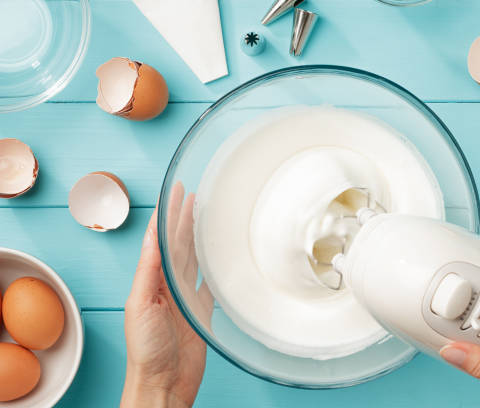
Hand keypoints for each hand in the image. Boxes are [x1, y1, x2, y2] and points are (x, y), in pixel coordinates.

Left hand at [121, 183, 211, 407]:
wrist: (163, 383)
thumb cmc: (146, 349)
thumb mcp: (141, 303)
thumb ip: (149, 269)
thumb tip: (154, 236)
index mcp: (150, 279)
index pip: (160, 239)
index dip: (167, 214)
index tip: (175, 191)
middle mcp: (167, 284)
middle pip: (179, 244)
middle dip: (184, 219)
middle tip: (194, 195)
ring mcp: (185, 297)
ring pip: (193, 259)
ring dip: (199, 238)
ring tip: (207, 217)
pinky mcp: (200, 311)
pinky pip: (209, 283)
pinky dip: (213, 268)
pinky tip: (219, 255)